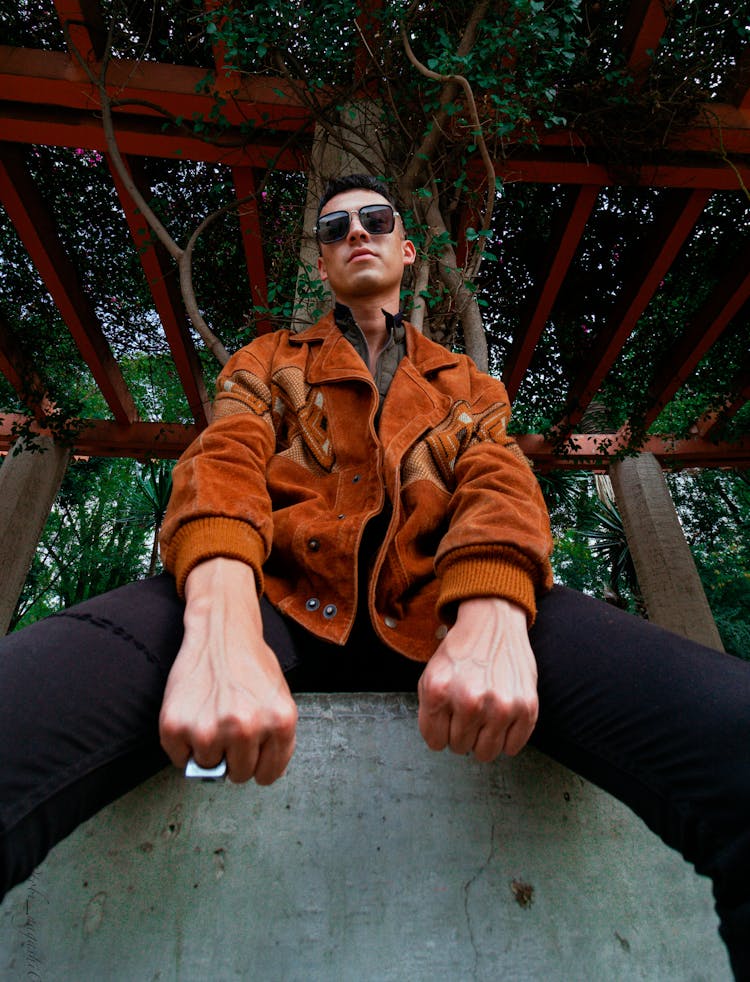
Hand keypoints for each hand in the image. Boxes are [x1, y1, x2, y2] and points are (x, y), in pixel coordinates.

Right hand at [159, 558, 297, 784]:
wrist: (221, 632)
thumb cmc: (250, 665)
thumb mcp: (280, 699)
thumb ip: (277, 739)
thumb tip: (262, 773)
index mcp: (279, 722)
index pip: (267, 775)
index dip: (257, 764)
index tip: (250, 752)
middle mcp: (246, 727)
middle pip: (238, 775)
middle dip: (233, 757)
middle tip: (228, 727)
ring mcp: (210, 728)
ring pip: (208, 768)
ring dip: (208, 749)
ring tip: (211, 716)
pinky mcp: (176, 725)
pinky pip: (179, 758)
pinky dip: (183, 745)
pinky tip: (194, 715)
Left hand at [418, 597, 537, 760]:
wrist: (493, 623)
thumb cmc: (461, 652)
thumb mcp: (430, 676)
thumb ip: (429, 711)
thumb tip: (441, 742)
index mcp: (439, 691)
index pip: (435, 741)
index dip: (441, 731)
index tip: (448, 718)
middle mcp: (469, 700)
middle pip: (460, 748)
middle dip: (461, 732)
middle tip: (468, 711)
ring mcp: (500, 705)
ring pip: (485, 754)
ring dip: (483, 740)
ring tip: (484, 716)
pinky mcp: (526, 707)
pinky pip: (512, 749)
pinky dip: (506, 740)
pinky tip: (502, 719)